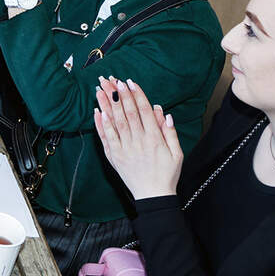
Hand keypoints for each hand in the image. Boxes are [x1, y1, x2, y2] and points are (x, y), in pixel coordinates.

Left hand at [93, 77, 182, 200]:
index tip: (130, 82)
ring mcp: (124, 148)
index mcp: (154, 138)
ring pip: (114, 121)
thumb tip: (162, 111)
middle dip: (119, 94)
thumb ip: (170, 132)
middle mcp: (138, 141)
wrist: (153, 196)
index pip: (143, 111)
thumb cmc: (167, 174)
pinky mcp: (114, 156)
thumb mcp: (177, 153)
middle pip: (126, 112)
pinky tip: (97, 111)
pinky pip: (107, 137)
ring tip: (101, 89)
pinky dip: (101, 124)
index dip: (136, 95)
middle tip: (112, 79)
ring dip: (107, 104)